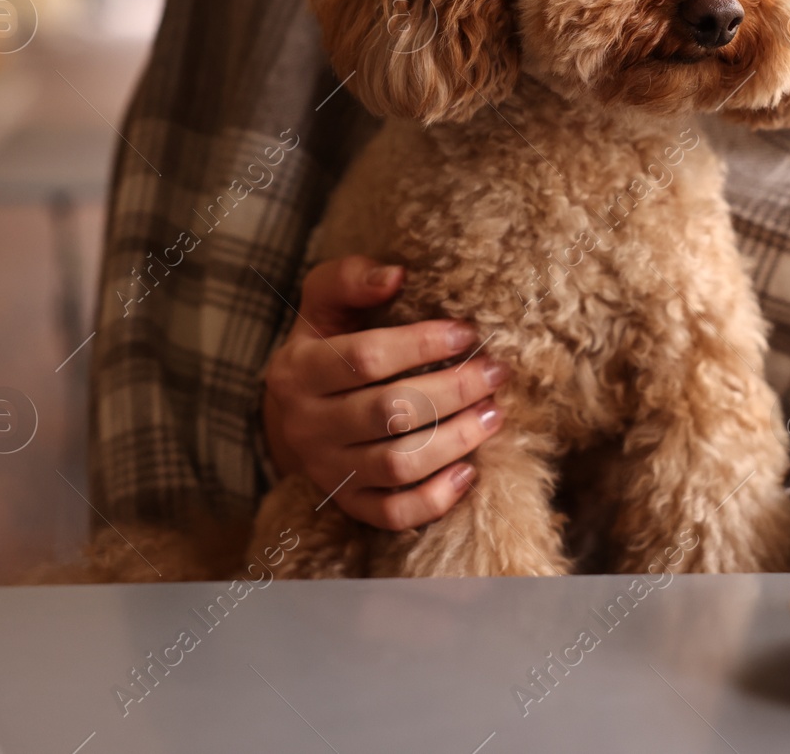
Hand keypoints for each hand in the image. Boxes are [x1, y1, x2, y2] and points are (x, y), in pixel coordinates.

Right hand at [262, 255, 507, 529]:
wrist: (294, 412)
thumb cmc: (326, 344)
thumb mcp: (324, 303)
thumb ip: (350, 278)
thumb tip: (396, 275)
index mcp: (298, 370)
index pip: (365, 359)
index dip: (422, 344)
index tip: (468, 333)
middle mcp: (307, 425)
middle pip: (389, 413)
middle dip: (452, 391)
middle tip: (496, 372)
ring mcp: (328, 470)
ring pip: (397, 465)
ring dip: (454, 441)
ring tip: (493, 414)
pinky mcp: (350, 504)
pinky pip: (394, 515)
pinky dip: (435, 499)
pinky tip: (469, 472)